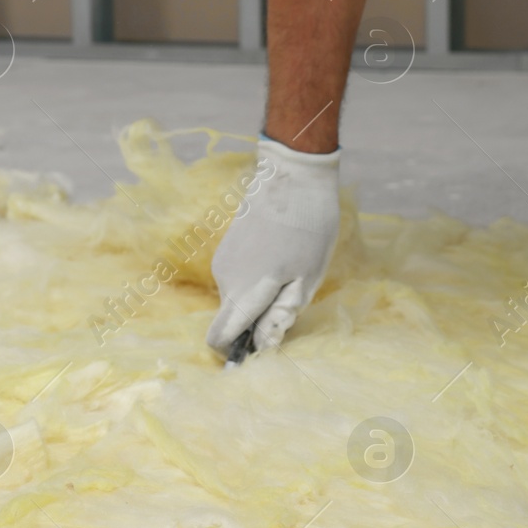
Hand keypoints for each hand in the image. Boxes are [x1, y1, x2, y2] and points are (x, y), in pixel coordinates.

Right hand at [206, 138, 339, 357]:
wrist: (291, 175)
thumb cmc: (309, 228)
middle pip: (232, 319)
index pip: (218, 338)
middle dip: (257, 320)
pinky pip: (236, 279)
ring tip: (290, 270)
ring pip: (236, 298)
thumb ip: (281, 315)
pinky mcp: (225, 248)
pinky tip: (278, 257)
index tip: (259, 347)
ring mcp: (221, 262)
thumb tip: (262, 346)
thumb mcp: (307, 278)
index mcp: (243, 292)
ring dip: (258, 297)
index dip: (235, 351)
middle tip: (293, 296)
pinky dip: (254, 280)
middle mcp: (224, 279)